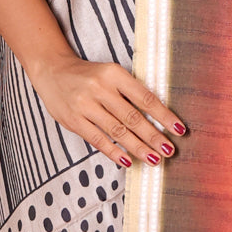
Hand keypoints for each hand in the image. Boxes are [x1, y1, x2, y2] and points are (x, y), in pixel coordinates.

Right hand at [28, 50, 185, 168]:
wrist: (52, 71)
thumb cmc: (88, 75)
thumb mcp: (110, 74)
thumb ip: (129, 92)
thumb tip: (157, 118)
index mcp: (114, 74)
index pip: (145, 98)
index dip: (164, 116)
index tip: (179, 130)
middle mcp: (100, 88)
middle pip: (133, 117)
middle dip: (154, 137)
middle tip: (170, 151)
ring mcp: (85, 105)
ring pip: (117, 131)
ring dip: (138, 147)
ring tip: (154, 159)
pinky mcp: (74, 120)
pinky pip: (98, 140)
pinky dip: (114, 152)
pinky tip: (128, 160)